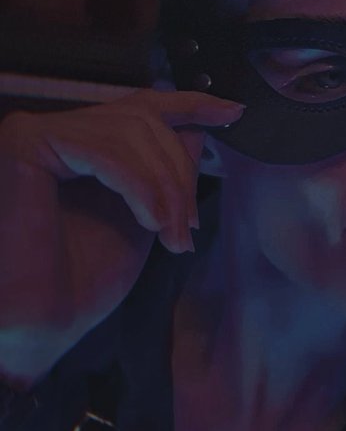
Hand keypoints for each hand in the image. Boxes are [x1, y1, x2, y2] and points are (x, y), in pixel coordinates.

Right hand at [0, 90, 244, 381]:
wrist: (38, 326)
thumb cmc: (81, 282)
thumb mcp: (141, 216)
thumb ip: (162, 172)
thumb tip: (197, 129)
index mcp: (76, 144)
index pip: (138, 106)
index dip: (189, 104)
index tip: (233, 111)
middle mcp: (51, 131)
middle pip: (142, 119)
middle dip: (179, 170)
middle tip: (189, 224)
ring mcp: (35, 134)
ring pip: (129, 131)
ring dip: (164, 186)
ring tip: (172, 234)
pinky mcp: (26, 144)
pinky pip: (105, 151)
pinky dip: (138, 184)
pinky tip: (149, 220)